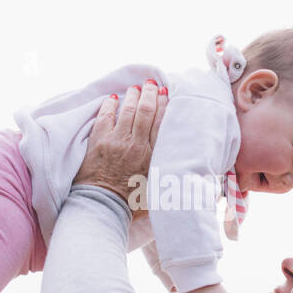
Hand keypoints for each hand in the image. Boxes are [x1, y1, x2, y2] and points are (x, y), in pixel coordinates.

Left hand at [73, 79, 167, 216]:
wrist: (101, 207)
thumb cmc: (131, 203)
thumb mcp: (157, 190)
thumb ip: (169, 177)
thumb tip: (193, 180)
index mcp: (152, 156)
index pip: (161, 122)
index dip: (164, 104)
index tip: (166, 94)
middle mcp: (136, 144)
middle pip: (146, 111)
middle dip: (150, 94)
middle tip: (152, 84)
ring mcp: (116, 141)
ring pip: (127, 110)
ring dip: (132, 96)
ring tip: (136, 88)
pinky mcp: (98, 141)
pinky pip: (105, 116)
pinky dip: (110, 105)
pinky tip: (114, 98)